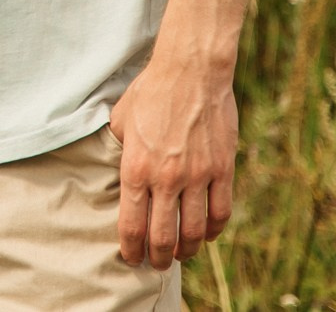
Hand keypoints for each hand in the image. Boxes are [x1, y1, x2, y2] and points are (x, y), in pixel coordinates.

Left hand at [109, 54, 238, 269]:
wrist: (190, 71)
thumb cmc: (150, 92)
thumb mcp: (120, 120)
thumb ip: (118, 149)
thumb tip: (113, 166)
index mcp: (136, 169)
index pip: (132, 225)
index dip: (131, 249)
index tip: (131, 258)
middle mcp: (166, 178)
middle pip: (163, 236)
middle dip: (157, 257)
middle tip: (156, 264)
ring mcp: (197, 176)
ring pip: (194, 231)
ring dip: (186, 250)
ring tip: (181, 254)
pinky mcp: (222, 170)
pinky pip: (220, 212)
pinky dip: (213, 230)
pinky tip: (207, 234)